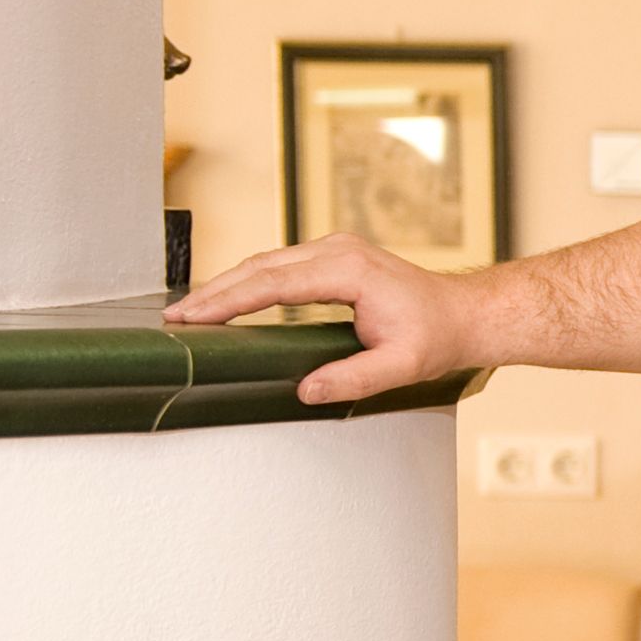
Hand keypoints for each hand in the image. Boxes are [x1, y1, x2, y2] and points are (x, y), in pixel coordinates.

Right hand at [167, 234, 484, 404]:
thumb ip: (355, 378)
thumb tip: (308, 390)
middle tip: (175, 317)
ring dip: (227, 284)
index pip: (273, 283)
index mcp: (349, 271)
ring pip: (266, 263)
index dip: (228, 300)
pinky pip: (280, 266)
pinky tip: (227, 299)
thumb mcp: (403, 365)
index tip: (194, 316)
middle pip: (260, 267)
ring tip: (190, 311)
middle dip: (214, 292)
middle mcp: (338, 251)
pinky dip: (249, 281)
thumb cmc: (438, 335)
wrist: (465, 313)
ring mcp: (335, 250)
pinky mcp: (334, 258)